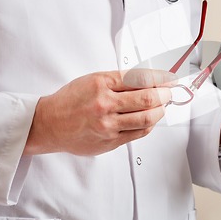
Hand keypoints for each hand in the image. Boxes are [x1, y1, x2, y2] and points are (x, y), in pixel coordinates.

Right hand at [25, 69, 176, 155]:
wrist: (50, 124)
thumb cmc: (71, 100)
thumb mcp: (94, 80)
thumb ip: (121, 80)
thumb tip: (150, 80)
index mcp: (101, 84)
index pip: (140, 78)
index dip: (161, 78)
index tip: (170, 78)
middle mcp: (104, 104)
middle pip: (147, 99)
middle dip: (165, 94)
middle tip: (170, 91)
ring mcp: (108, 125)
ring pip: (146, 118)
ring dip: (160, 110)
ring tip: (162, 105)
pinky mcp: (110, 141)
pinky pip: (139, 133)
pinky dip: (149, 124)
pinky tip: (150, 118)